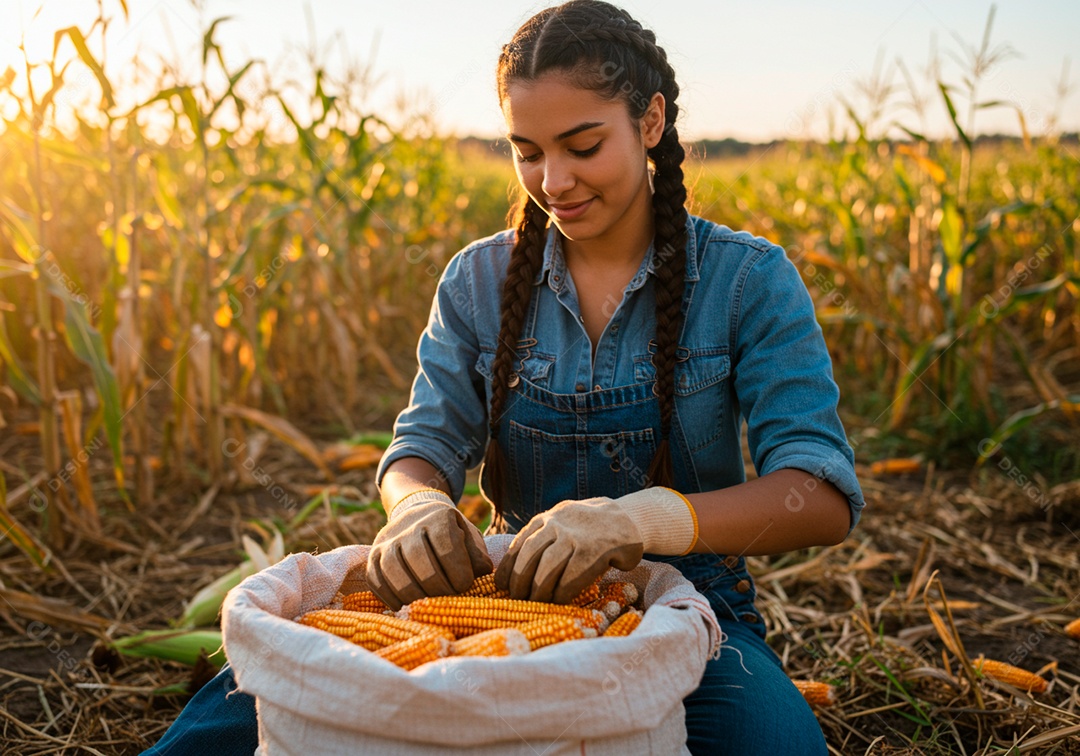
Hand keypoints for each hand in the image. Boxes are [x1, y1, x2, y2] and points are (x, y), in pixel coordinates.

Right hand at [366, 490, 492, 609]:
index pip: (447, 549)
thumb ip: (477, 558)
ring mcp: (387, 540)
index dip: (458, 574)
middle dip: (437, 588)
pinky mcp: (372, 556)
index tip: (465, 587)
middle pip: (420, 561)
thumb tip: (481, 576)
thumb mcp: (470, 540)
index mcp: (439, 518)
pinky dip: (389, 597)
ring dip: (413, 594)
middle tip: (448, 600)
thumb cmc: (451, 536)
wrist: (419, 518)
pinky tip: (404, 606)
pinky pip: (376, 579)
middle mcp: (410, 525)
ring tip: (427, 606)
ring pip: (394, 570)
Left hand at [495, 497, 643, 603]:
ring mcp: (576, 536)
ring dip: (539, 589)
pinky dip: (562, 592)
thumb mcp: (562, 523)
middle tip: (517, 599)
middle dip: (520, 580)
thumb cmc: (589, 530)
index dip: (508, 567)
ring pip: (548, 566)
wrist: (627, 519)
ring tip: (536, 603)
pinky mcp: (595, 550)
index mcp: (546, 518)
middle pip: (530, 555)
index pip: (519, 544)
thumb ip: (542, 538)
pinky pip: (572, 575)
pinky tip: (559, 601)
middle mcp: (558, 524)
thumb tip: (514, 570)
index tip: (501, 585)